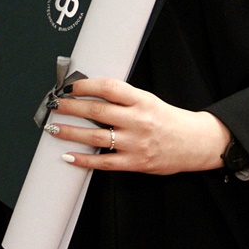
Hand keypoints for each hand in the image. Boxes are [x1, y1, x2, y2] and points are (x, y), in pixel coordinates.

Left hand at [47, 78, 230, 174]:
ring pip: (96, 136)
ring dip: (71, 132)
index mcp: (142, 100)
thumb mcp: (149, 100)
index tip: (69, 86)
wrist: (194, 143)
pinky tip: (69, 156)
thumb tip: (91, 93)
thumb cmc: (168, 120)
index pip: (109, 88)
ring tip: (54, 128)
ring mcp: (136, 143)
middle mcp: (138, 120)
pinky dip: (84, 159)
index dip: (86, 85)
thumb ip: (124, 98)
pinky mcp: (135, 162)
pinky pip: (104, 162)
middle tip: (54, 105)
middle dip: (70, 107)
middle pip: (97, 110)